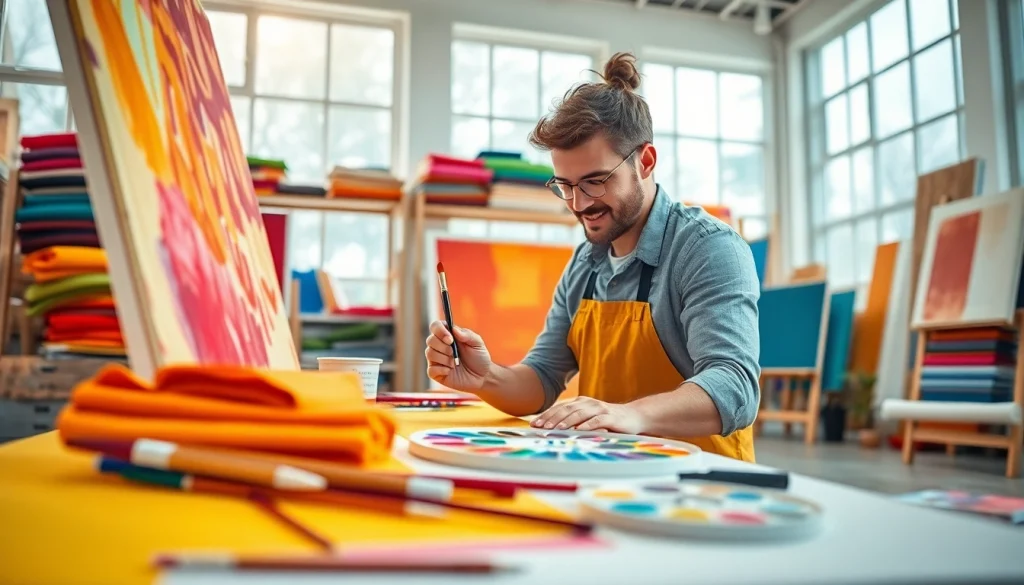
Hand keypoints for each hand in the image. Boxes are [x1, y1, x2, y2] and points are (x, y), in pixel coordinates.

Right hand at [424, 320, 491, 391]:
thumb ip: (467, 335)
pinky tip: (450, 371)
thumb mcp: (477, 344)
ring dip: (444, 359)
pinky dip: (441, 370)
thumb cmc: (479, 357)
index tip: (450, 339)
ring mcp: (436, 359)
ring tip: (455, 363)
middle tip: (454, 353)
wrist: (482, 376)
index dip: (439, 331)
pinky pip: (430, 370)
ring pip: (429, 354)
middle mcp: (439, 346)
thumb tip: (454, 329)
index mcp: (448, 335)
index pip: (435, 326)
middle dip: (443, 347)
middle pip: (430, 340)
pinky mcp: (436, 373)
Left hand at [530, 396, 645, 434]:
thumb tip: (551, 429)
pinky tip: (577, 431)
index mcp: (580, 402)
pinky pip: (596, 421)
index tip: (534, 424)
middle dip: (551, 418)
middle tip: (540, 427)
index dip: (546, 415)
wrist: (633, 416)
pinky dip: (586, 425)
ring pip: (578, 414)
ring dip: (565, 421)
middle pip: (566, 410)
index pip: (559, 408)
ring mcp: (599, 409)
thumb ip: (573, 421)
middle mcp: (587, 403)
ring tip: (554, 428)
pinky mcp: (609, 417)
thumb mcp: (588, 418)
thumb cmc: (607, 420)